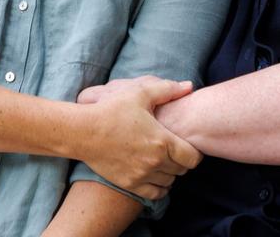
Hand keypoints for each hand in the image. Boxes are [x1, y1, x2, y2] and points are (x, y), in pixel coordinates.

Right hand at [77, 77, 201, 199]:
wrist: (83, 131)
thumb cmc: (112, 109)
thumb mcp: (140, 93)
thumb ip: (167, 89)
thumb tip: (189, 86)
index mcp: (162, 141)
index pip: (193, 158)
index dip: (195, 152)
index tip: (188, 145)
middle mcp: (155, 162)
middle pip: (182, 170)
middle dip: (182, 160)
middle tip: (175, 150)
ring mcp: (141, 175)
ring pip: (169, 182)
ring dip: (170, 173)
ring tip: (164, 161)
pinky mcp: (129, 183)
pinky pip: (154, 194)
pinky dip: (159, 187)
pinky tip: (155, 175)